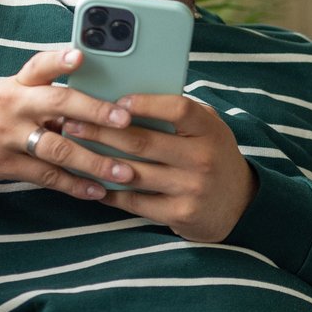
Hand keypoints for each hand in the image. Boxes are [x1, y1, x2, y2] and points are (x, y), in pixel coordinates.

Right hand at [0, 47, 138, 201]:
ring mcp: (5, 136)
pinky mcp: (0, 165)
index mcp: (16, 84)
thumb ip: (43, 100)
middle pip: (58, 103)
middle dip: (95, 112)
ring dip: (94, 160)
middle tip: (126, 120)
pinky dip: (73, 185)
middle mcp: (12, 105)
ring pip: (57, 147)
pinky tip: (96, 191)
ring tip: (125, 170)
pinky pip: (44, 175)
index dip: (60, 60)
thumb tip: (93, 108)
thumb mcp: (6, 95)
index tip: (81, 56)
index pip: (39, 66)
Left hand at [56, 92, 259, 241]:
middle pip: (142, 142)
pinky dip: (109, 192)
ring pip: (132, 173)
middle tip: (72, 123)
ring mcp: (191, 188)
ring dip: (97, 162)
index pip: (178, 109)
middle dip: (101, 132)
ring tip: (75, 152)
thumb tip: (128, 98)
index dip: (145, 104)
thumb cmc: (212, 156)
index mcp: (209, 130)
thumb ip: (179, 114)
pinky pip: (135, 201)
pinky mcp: (180, 214)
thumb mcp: (208, 129)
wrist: (239, 204)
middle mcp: (202, 159)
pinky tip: (92, 183)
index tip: (116, 101)